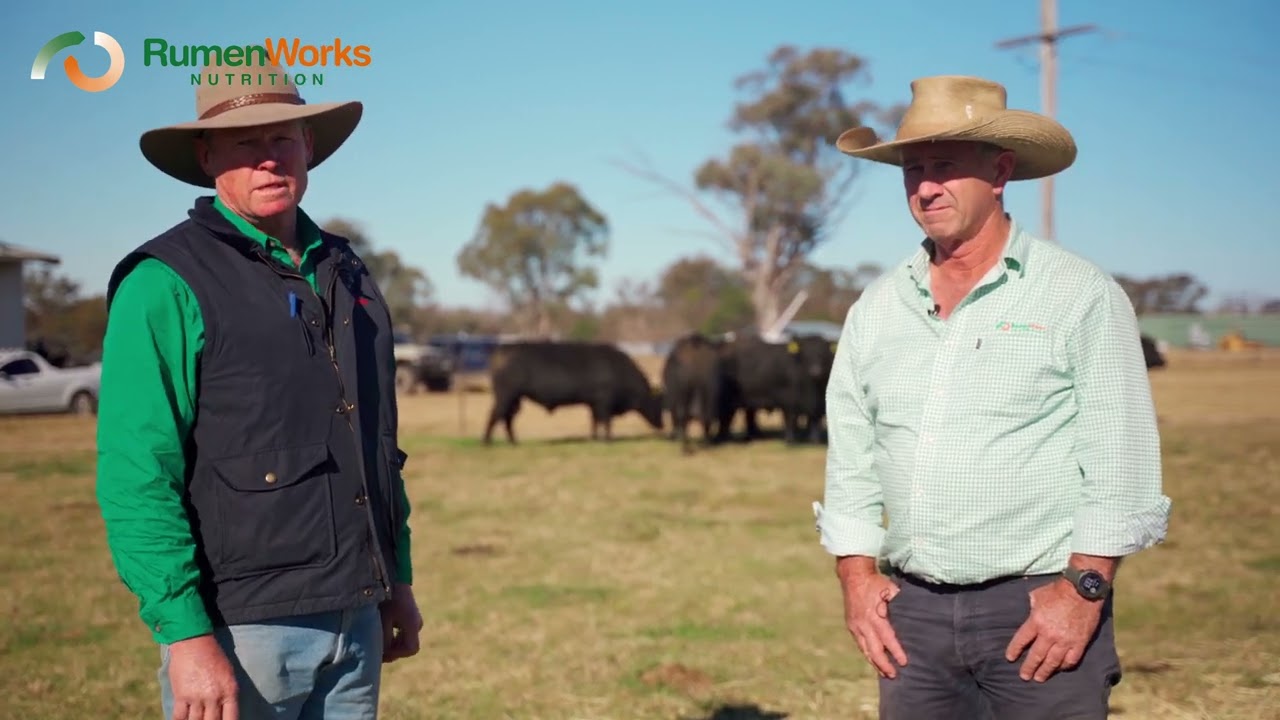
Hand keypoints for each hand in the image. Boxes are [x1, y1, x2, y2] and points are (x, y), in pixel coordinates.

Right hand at [166, 634, 238, 719]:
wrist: (194, 642)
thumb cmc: (214, 657)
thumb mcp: (228, 675)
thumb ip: (227, 694)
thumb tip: (225, 712)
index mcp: (229, 691)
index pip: (231, 719)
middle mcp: (214, 697)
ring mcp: (196, 697)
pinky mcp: (181, 696)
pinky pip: (179, 718)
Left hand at [379, 583, 422, 662]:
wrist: (389, 572)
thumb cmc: (384, 596)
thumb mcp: (381, 621)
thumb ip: (383, 641)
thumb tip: (381, 655)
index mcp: (413, 624)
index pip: (411, 649)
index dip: (396, 653)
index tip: (381, 649)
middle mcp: (416, 621)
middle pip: (405, 644)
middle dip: (390, 648)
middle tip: (373, 644)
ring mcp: (413, 615)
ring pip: (401, 637)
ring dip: (388, 639)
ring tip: (373, 632)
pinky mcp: (407, 611)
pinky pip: (399, 628)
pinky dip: (389, 631)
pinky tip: (376, 624)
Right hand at [838, 559, 907, 678]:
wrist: (853, 576)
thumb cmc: (875, 583)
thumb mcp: (890, 588)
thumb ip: (899, 602)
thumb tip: (914, 613)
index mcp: (874, 615)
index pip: (887, 638)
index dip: (895, 651)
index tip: (903, 662)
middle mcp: (863, 623)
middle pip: (874, 649)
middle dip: (884, 664)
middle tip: (894, 675)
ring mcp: (855, 626)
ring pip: (865, 650)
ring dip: (875, 663)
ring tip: (884, 674)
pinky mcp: (851, 626)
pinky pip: (860, 644)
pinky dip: (867, 654)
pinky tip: (874, 661)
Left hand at [1005, 578, 1103, 681]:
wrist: (1082, 590)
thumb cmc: (1058, 590)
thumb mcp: (1038, 595)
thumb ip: (1031, 606)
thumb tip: (1029, 611)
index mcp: (1036, 622)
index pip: (1021, 640)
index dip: (1014, 650)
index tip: (1010, 658)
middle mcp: (1049, 634)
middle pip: (1036, 656)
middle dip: (1028, 667)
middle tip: (1024, 676)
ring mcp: (1065, 641)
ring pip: (1053, 662)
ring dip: (1045, 671)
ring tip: (1039, 678)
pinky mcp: (1080, 643)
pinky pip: (1071, 660)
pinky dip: (1064, 666)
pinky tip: (1060, 669)